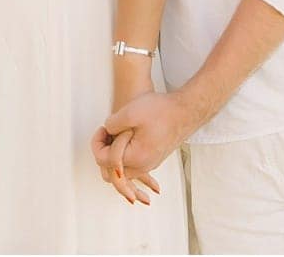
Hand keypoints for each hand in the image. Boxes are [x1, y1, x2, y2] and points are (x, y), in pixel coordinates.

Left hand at [96, 64, 158, 203]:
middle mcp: (143, 166)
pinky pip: (134, 167)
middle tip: (106, 134)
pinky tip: (124, 144)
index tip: (103, 127)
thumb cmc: (162, 111)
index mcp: (135, 158)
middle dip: (104, 153)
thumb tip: (107, 131)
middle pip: (111, 172)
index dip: (97, 142)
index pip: (104, 160)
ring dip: (114, 157)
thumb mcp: (130, 112)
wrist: (186, 111)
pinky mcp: (154, 158)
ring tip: (114, 136)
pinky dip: (125, 160)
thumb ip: (112, 125)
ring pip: (123, 171)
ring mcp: (150, 164)